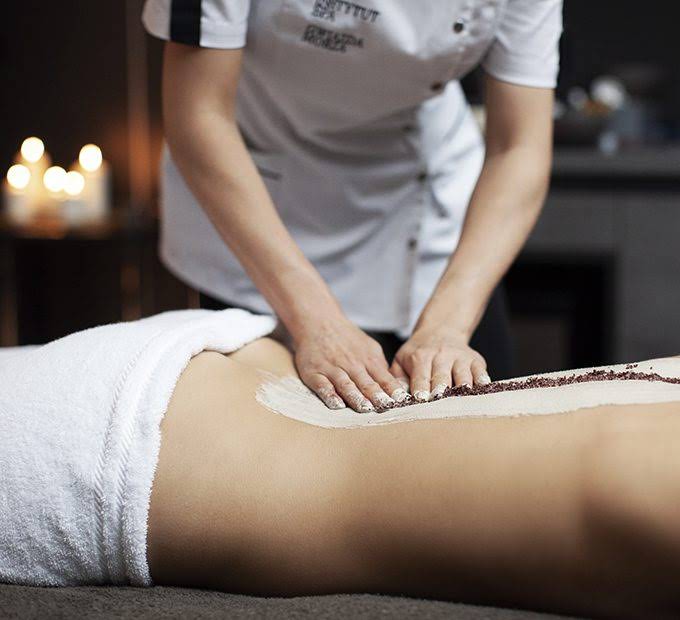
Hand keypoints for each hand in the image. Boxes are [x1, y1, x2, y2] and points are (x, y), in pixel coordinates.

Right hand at [293, 318, 408, 411]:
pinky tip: (337, 405)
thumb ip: (379, 367)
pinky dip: (330, 396)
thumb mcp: (369, 347)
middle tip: (386, 407)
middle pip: (367, 384)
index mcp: (368, 359)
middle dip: (377, 396)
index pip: (384, 378)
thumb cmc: (346, 338)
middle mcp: (352, 365)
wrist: (319, 321)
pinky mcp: (314, 373)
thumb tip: (393, 387)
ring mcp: (332, 369)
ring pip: (346, 386)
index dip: (392, 390)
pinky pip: (323, 387)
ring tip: (366, 408)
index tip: (401, 401)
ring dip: (356, 398)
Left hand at [390, 325, 490, 401]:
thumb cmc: (418, 353)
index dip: (421, 390)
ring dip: (462, 389)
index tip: (421, 401)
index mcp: (421, 357)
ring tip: (463, 402)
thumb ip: (397, 378)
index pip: (421, 377)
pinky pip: (481, 372)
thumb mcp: (401, 360)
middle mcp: (441, 355)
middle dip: (441, 391)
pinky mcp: (476, 360)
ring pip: (463, 375)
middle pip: (442, 378)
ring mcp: (460, 357)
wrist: (440, 331)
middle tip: (439, 404)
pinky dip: (482, 381)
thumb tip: (396, 396)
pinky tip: (483, 390)